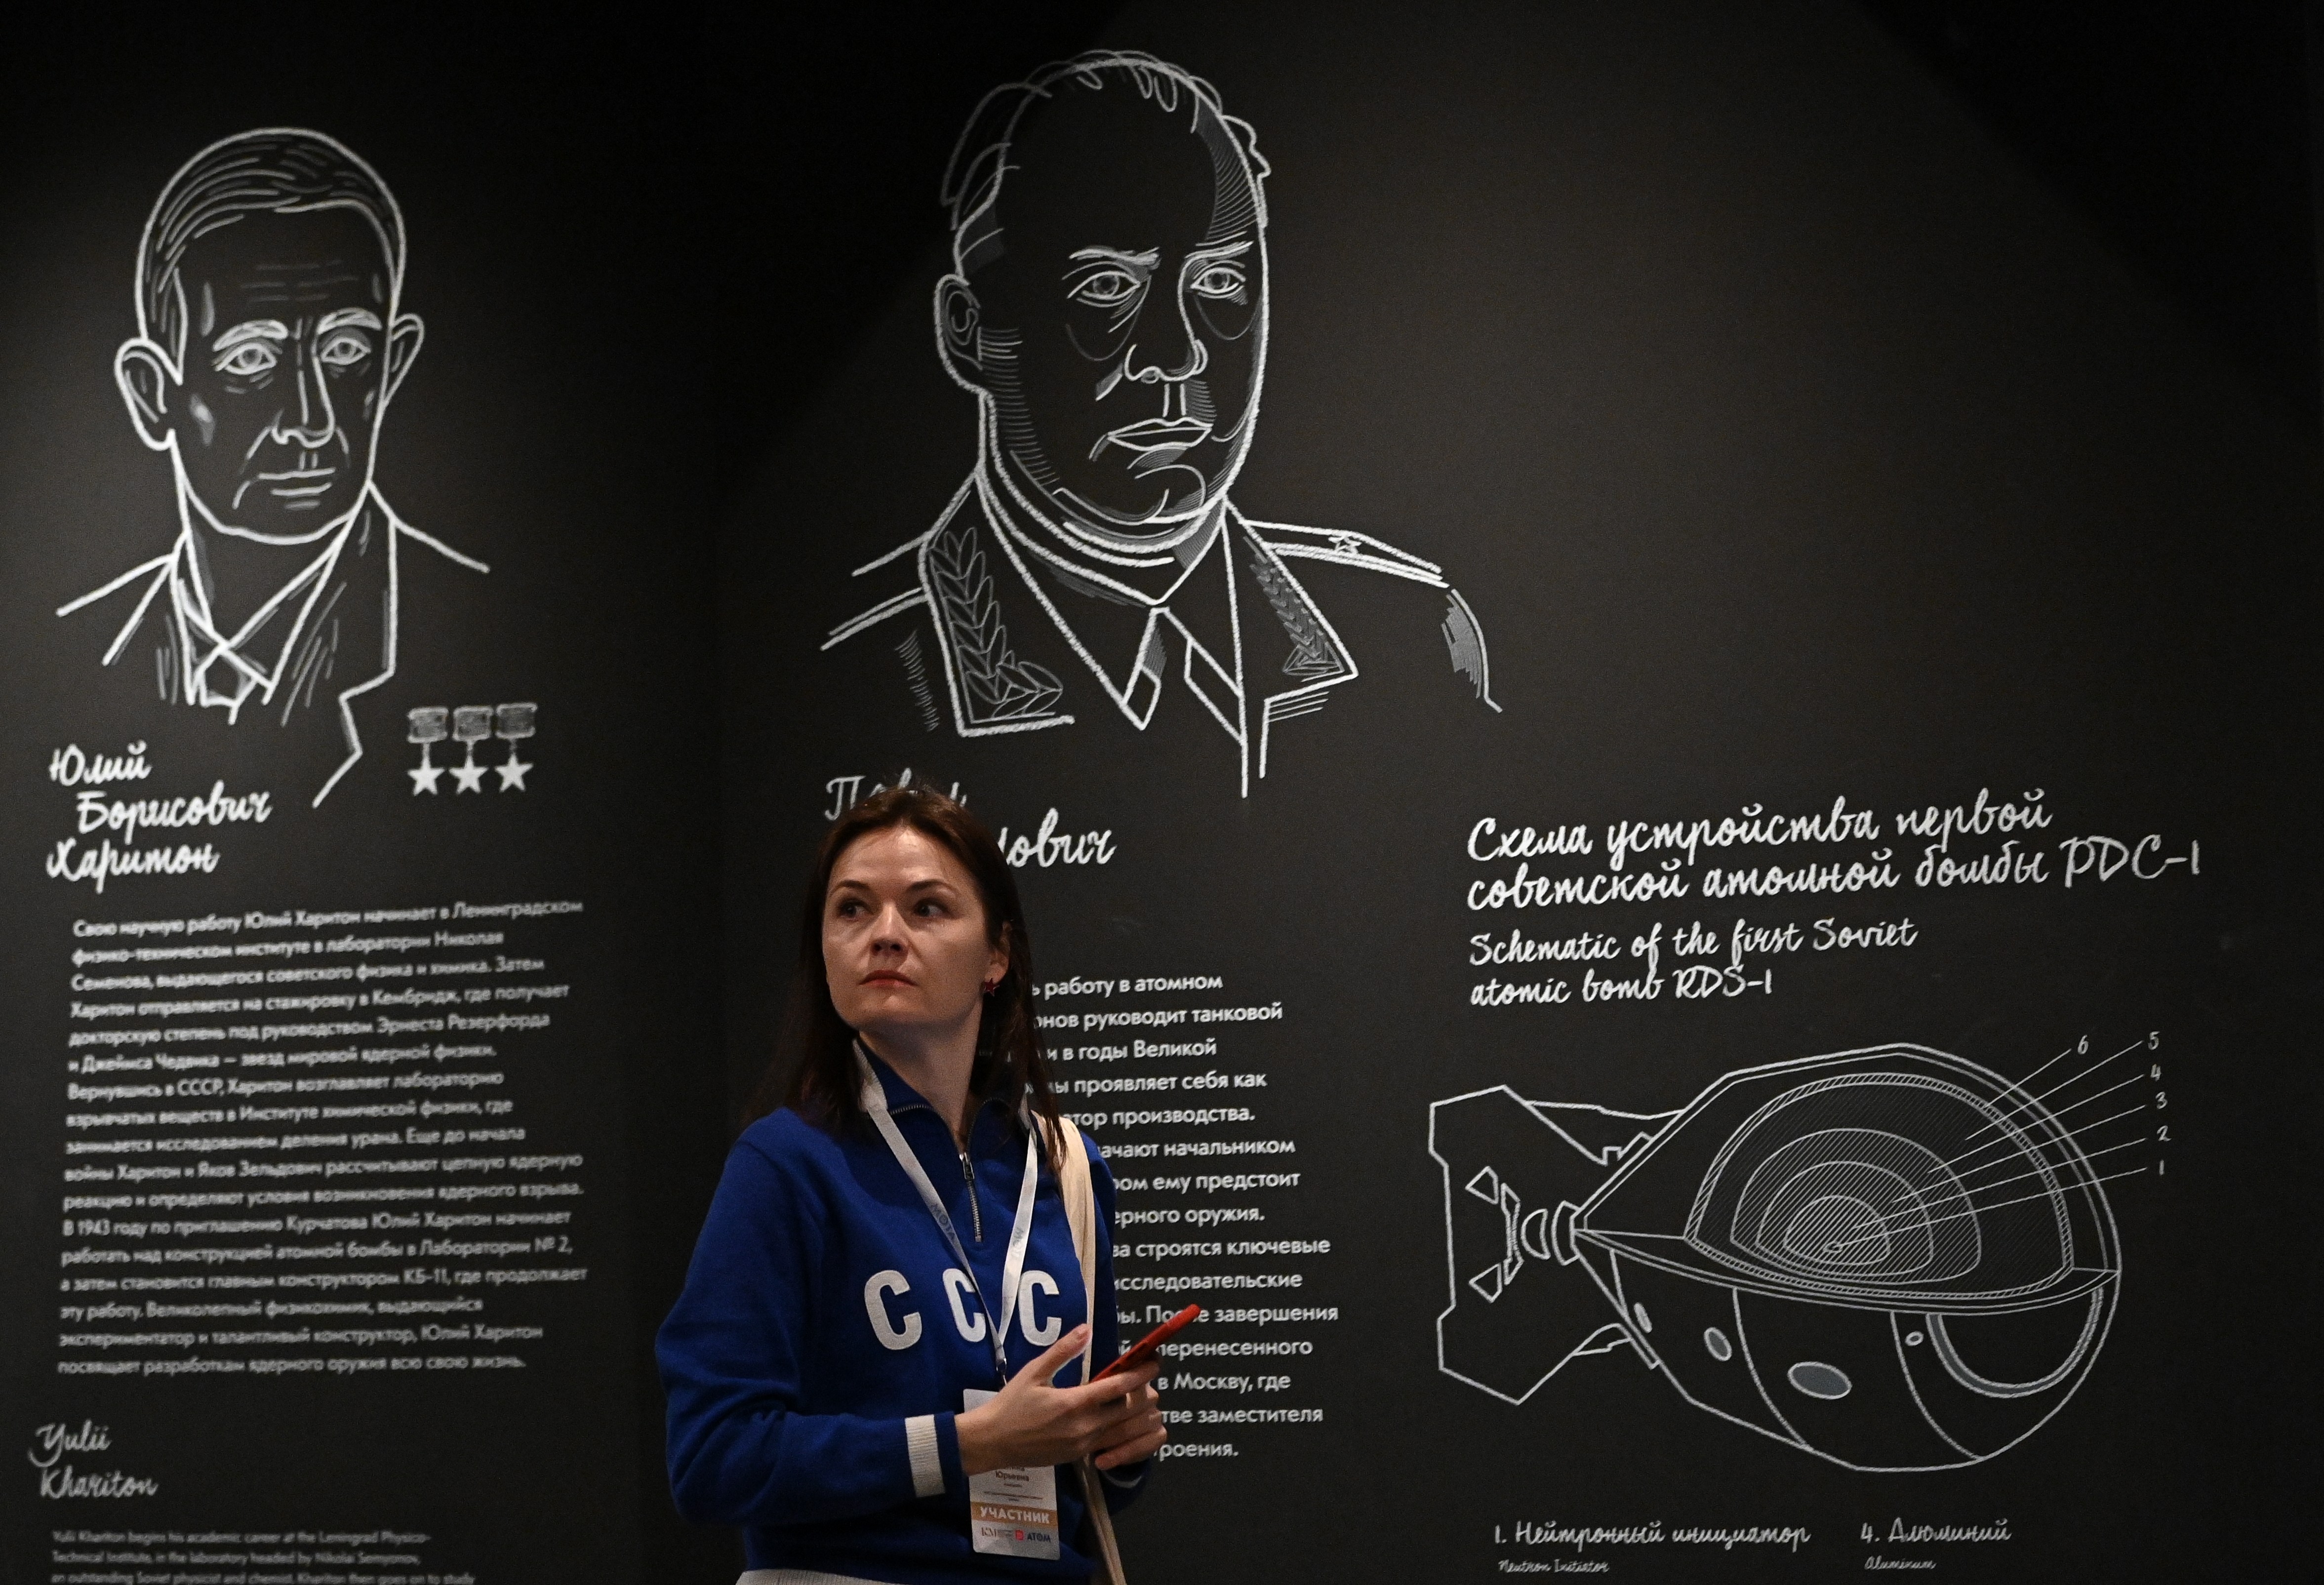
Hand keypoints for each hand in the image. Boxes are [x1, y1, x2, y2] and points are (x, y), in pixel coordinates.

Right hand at [955, 1324, 1167, 1474]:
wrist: (992, 1443)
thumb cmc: (1011, 1405)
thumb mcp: (1034, 1372)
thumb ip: (1062, 1351)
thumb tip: (1085, 1330)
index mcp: (1074, 1403)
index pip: (1119, 1387)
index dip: (1141, 1372)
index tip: (1154, 1360)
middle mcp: (1084, 1427)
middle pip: (1130, 1410)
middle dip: (1145, 1392)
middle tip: (1148, 1376)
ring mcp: (1083, 1446)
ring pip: (1126, 1430)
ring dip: (1139, 1414)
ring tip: (1143, 1397)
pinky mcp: (1079, 1457)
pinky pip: (1112, 1444)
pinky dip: (1124, 1431)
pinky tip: (1124, 1419)